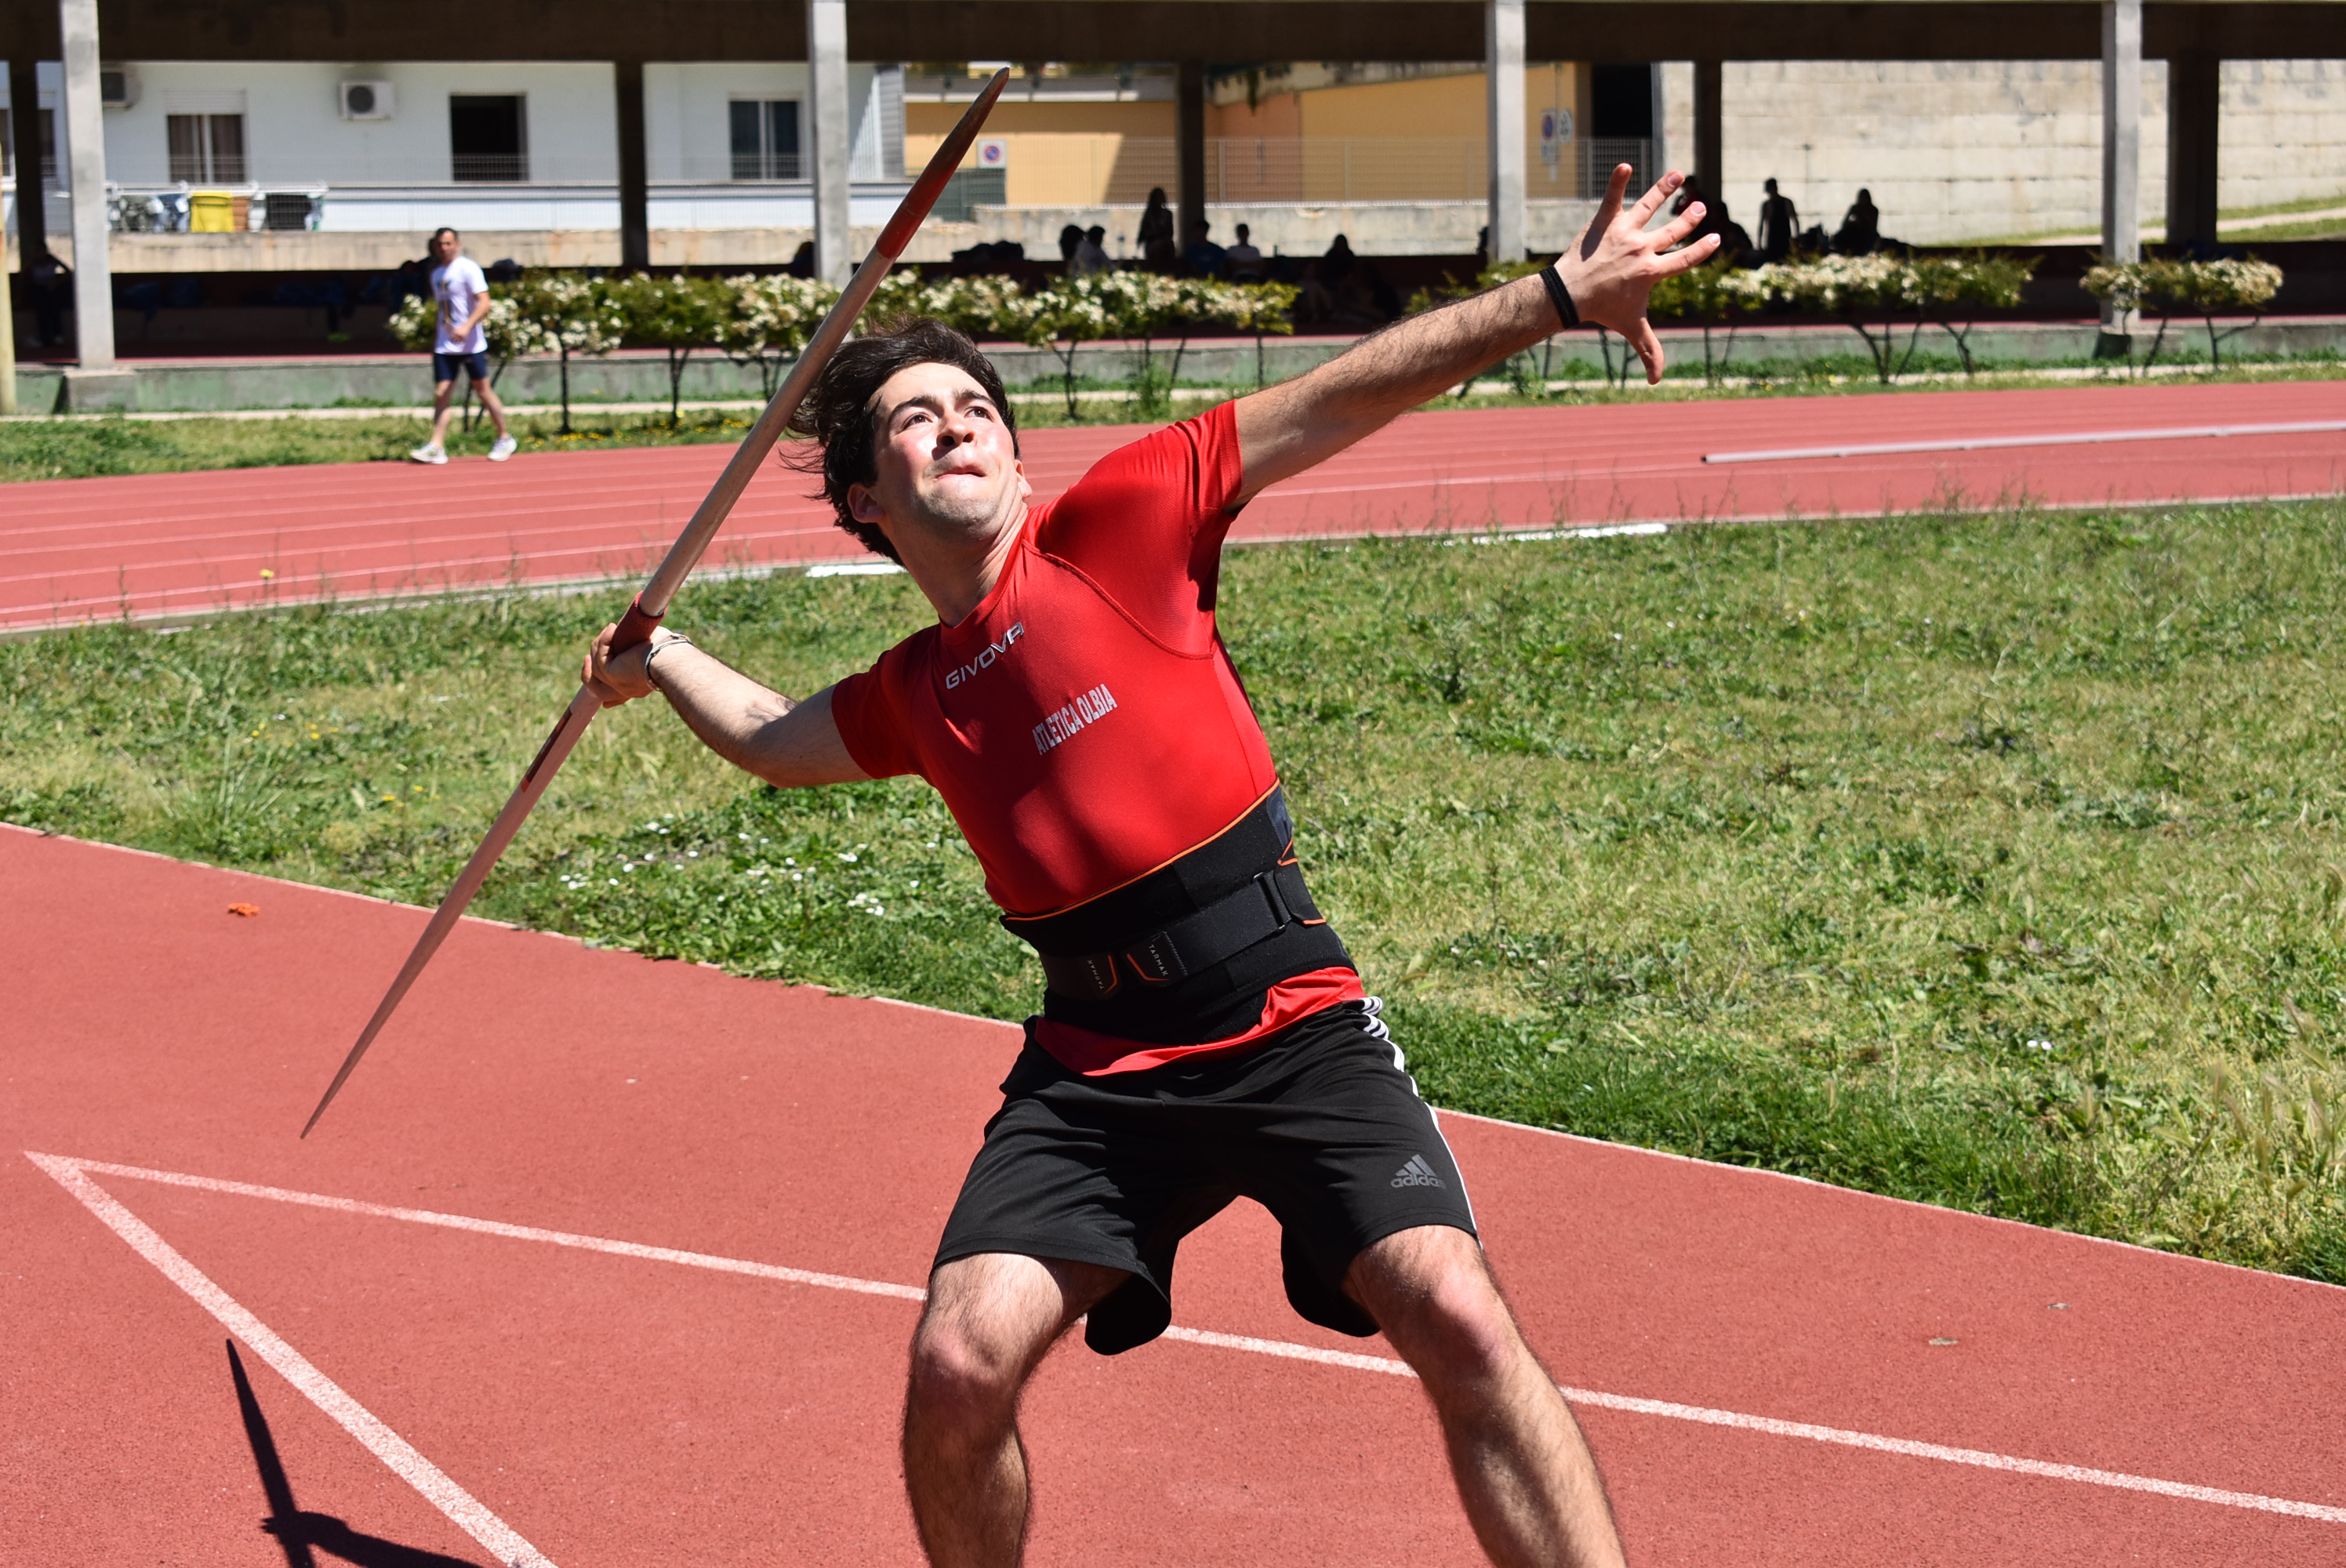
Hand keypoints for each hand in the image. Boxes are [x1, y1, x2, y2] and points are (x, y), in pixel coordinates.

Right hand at [582, 622, 661, 706]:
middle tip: (587, 658)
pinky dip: (604, 642)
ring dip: (599, 646)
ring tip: (611, 629)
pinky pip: (600, 657)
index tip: (605, 704)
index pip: (618, 699)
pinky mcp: (611, 675)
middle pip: (599, 690)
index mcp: (638, 687)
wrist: (671, 657)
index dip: (609, 699)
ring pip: (596, 668)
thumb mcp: (650, 648)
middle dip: (588, 674)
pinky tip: (612, 629)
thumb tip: (631, 634)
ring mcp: (617, 685)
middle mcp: (627, 690)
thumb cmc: (668, 649)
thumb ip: (638, 646)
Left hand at [1553, 165, 1721, 384]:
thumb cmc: (1602, 310)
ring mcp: (1624, 233)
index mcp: (1652, 272)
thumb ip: (1650, 351)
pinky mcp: (1604, 221)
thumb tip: (1656, 382)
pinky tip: (1625, 164)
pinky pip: (1613, 197)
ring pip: (1650, 207)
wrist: (1568, 295)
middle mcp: (1642, 249)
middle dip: (1690, 219)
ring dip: (1665, 190)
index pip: (1685, 260)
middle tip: (1701, 208)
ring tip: (1678, 175)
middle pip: (1673, 231)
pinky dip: (1618, 180)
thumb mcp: (1632, 329)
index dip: (1702, 250)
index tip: (1716, 239)